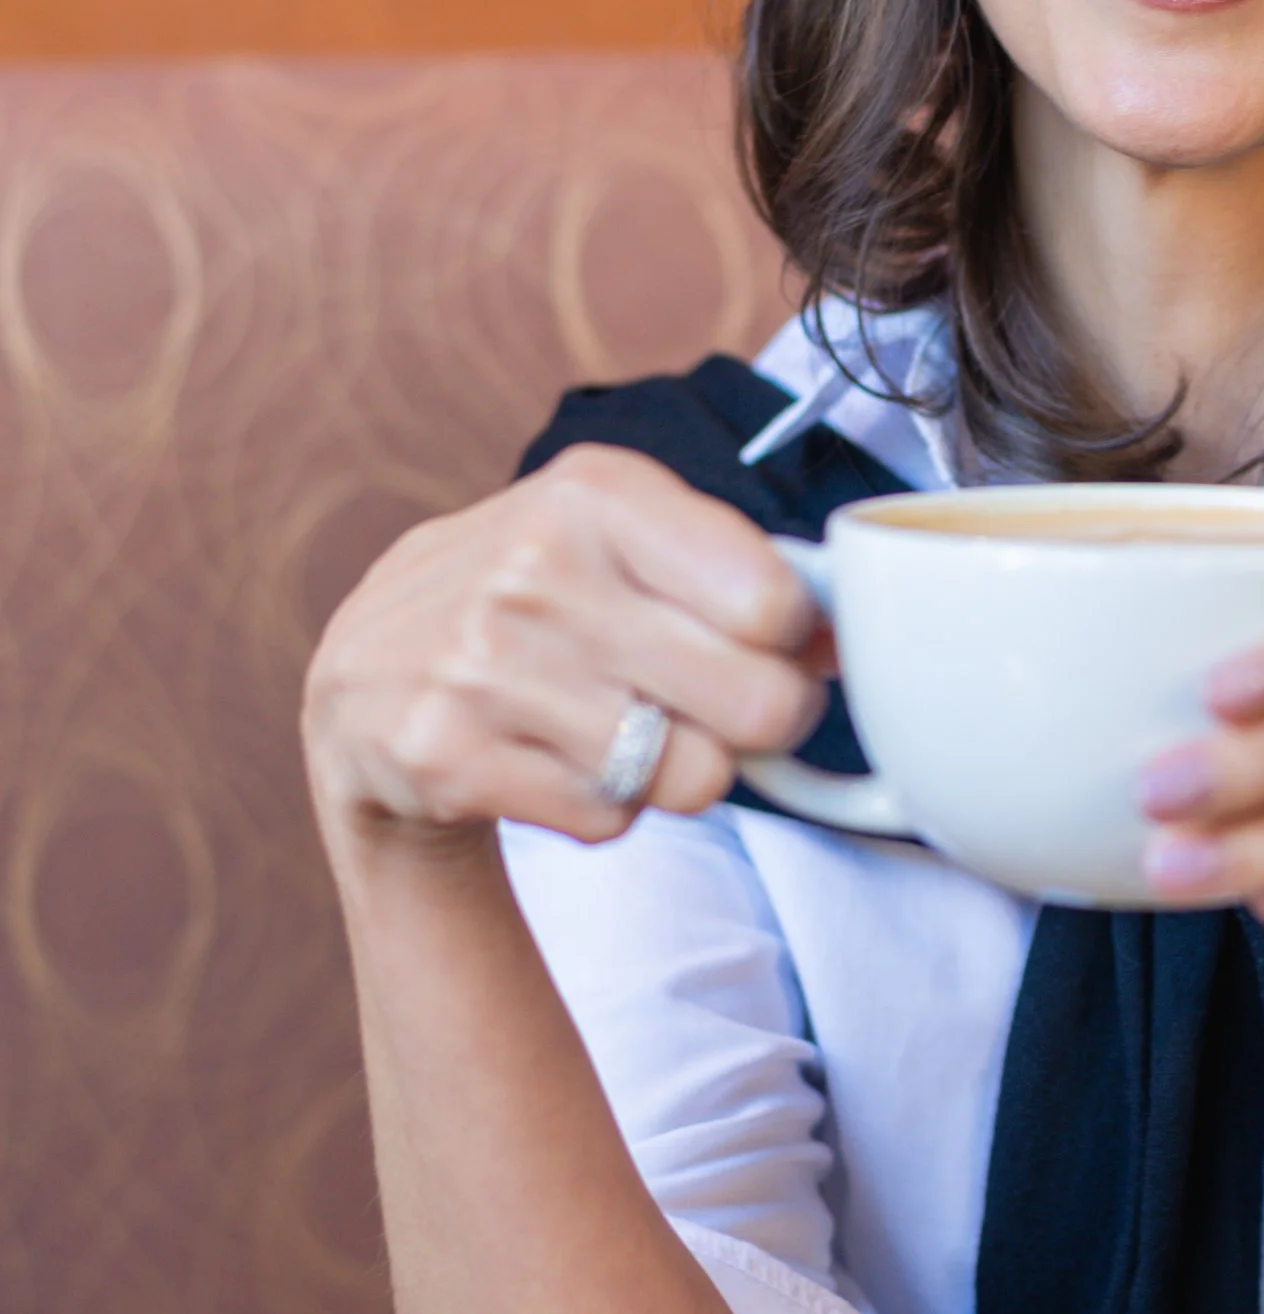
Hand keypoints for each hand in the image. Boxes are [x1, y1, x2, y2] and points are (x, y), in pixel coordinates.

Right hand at [302, 447, 831, 850]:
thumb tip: (845, 640)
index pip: (775, 603)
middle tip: (711, 710)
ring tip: (618, 729)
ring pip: (695, 777)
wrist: (367, 673)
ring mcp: (483, 663)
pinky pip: (611, 821)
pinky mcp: (448, 755)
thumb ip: (741, 569)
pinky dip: (604, 809)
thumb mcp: (623, 535)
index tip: (749, 643)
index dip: (786, 644)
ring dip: (675, 772)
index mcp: (596, 492)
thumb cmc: (538, 599)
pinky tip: (555, 761)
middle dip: (757, 725)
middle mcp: (536, 566)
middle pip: (760, 705)